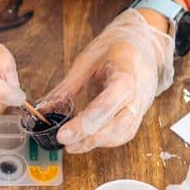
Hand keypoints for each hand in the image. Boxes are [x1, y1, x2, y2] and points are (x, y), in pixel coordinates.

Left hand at [46, 9, 174, 153]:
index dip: (85, 122)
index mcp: (127, 72)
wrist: (144, 44)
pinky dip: (105, 140)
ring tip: (72, 145)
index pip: (108, 103)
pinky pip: (125, 134)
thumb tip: (45, 108)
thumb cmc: (116, 47)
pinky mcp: (139, 114)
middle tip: (64, 142)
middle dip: (88, 138)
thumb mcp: (88, 60)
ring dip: (96, 142)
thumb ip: (68, 86)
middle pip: (117, 124)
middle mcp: (139, 92)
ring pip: (122, 133)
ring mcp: (142, 105)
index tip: (64, 134)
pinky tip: (88, 140)